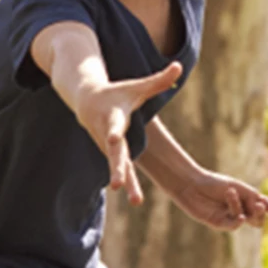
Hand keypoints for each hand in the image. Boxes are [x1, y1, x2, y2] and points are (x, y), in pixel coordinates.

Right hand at [78, 62, 182, 203]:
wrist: (88, 102)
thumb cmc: (118, 93)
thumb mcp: (137, 87)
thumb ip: (158, 80)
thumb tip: (179, 66)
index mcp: (113, 116)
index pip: (113, 125)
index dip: (113, 132)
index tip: (113, 139)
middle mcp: (108, 135)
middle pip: (113, 153)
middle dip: (116, 168)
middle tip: (117, 185)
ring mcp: (108, 147)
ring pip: (117, 166)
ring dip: (126, 183)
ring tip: (136, 200)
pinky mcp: (111, 154)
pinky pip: (121, 170)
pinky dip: (127, 183)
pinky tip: (136, 198)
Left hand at [165, 170, 267, 231]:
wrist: (192, 184)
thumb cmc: (215, 183)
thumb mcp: (239, 189)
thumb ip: (256, 199)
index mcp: (246, 200)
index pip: (263, 207)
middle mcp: (239, 210)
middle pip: (258, 219)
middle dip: (260, 213)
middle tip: (258, 205)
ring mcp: (229, 217)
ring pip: (246, 220)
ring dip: (242, 208)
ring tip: (231, 194)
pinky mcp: (218, 223)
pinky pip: (233, 225)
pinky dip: (238, 221)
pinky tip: (240, 217)